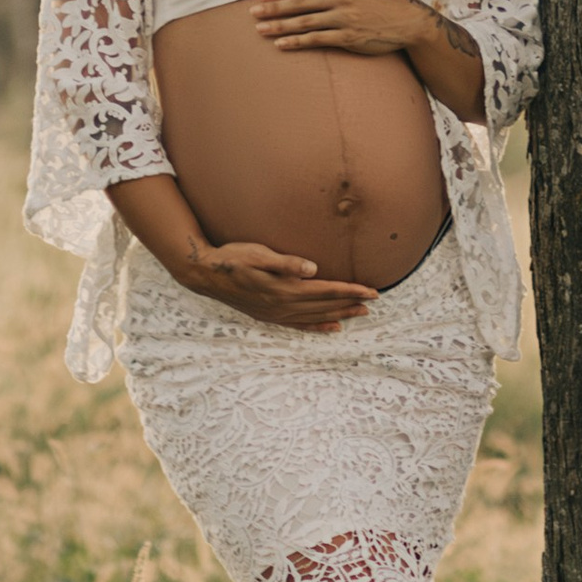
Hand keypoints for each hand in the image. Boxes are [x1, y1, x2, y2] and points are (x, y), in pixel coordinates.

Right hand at [188, 240, 379, 332]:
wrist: (206, 274)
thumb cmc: (233, 258)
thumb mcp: (258, 253)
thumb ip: (286, 262)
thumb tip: (312, 268)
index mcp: (284, 289)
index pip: (326, 290)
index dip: (350, 290)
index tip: (372, 290)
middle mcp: (283, 305)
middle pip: (325, 306)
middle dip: (351, 303)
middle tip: (374, 302)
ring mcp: (277, 314)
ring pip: (317, 317)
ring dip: (340, 315)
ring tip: (360, 313)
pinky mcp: (271, 316)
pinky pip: (301, 326)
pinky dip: (319, 327)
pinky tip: (332, 328)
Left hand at [250, 0, 433, 59]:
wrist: (407, 20)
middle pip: (300, 3)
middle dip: (273, 9)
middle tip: (253, 15)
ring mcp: (344, 17)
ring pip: (305, 21)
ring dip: (280, 26)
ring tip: (261, 30)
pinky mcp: (348, 36)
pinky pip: (317, 39)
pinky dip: (297, 41)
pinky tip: (282, 44)